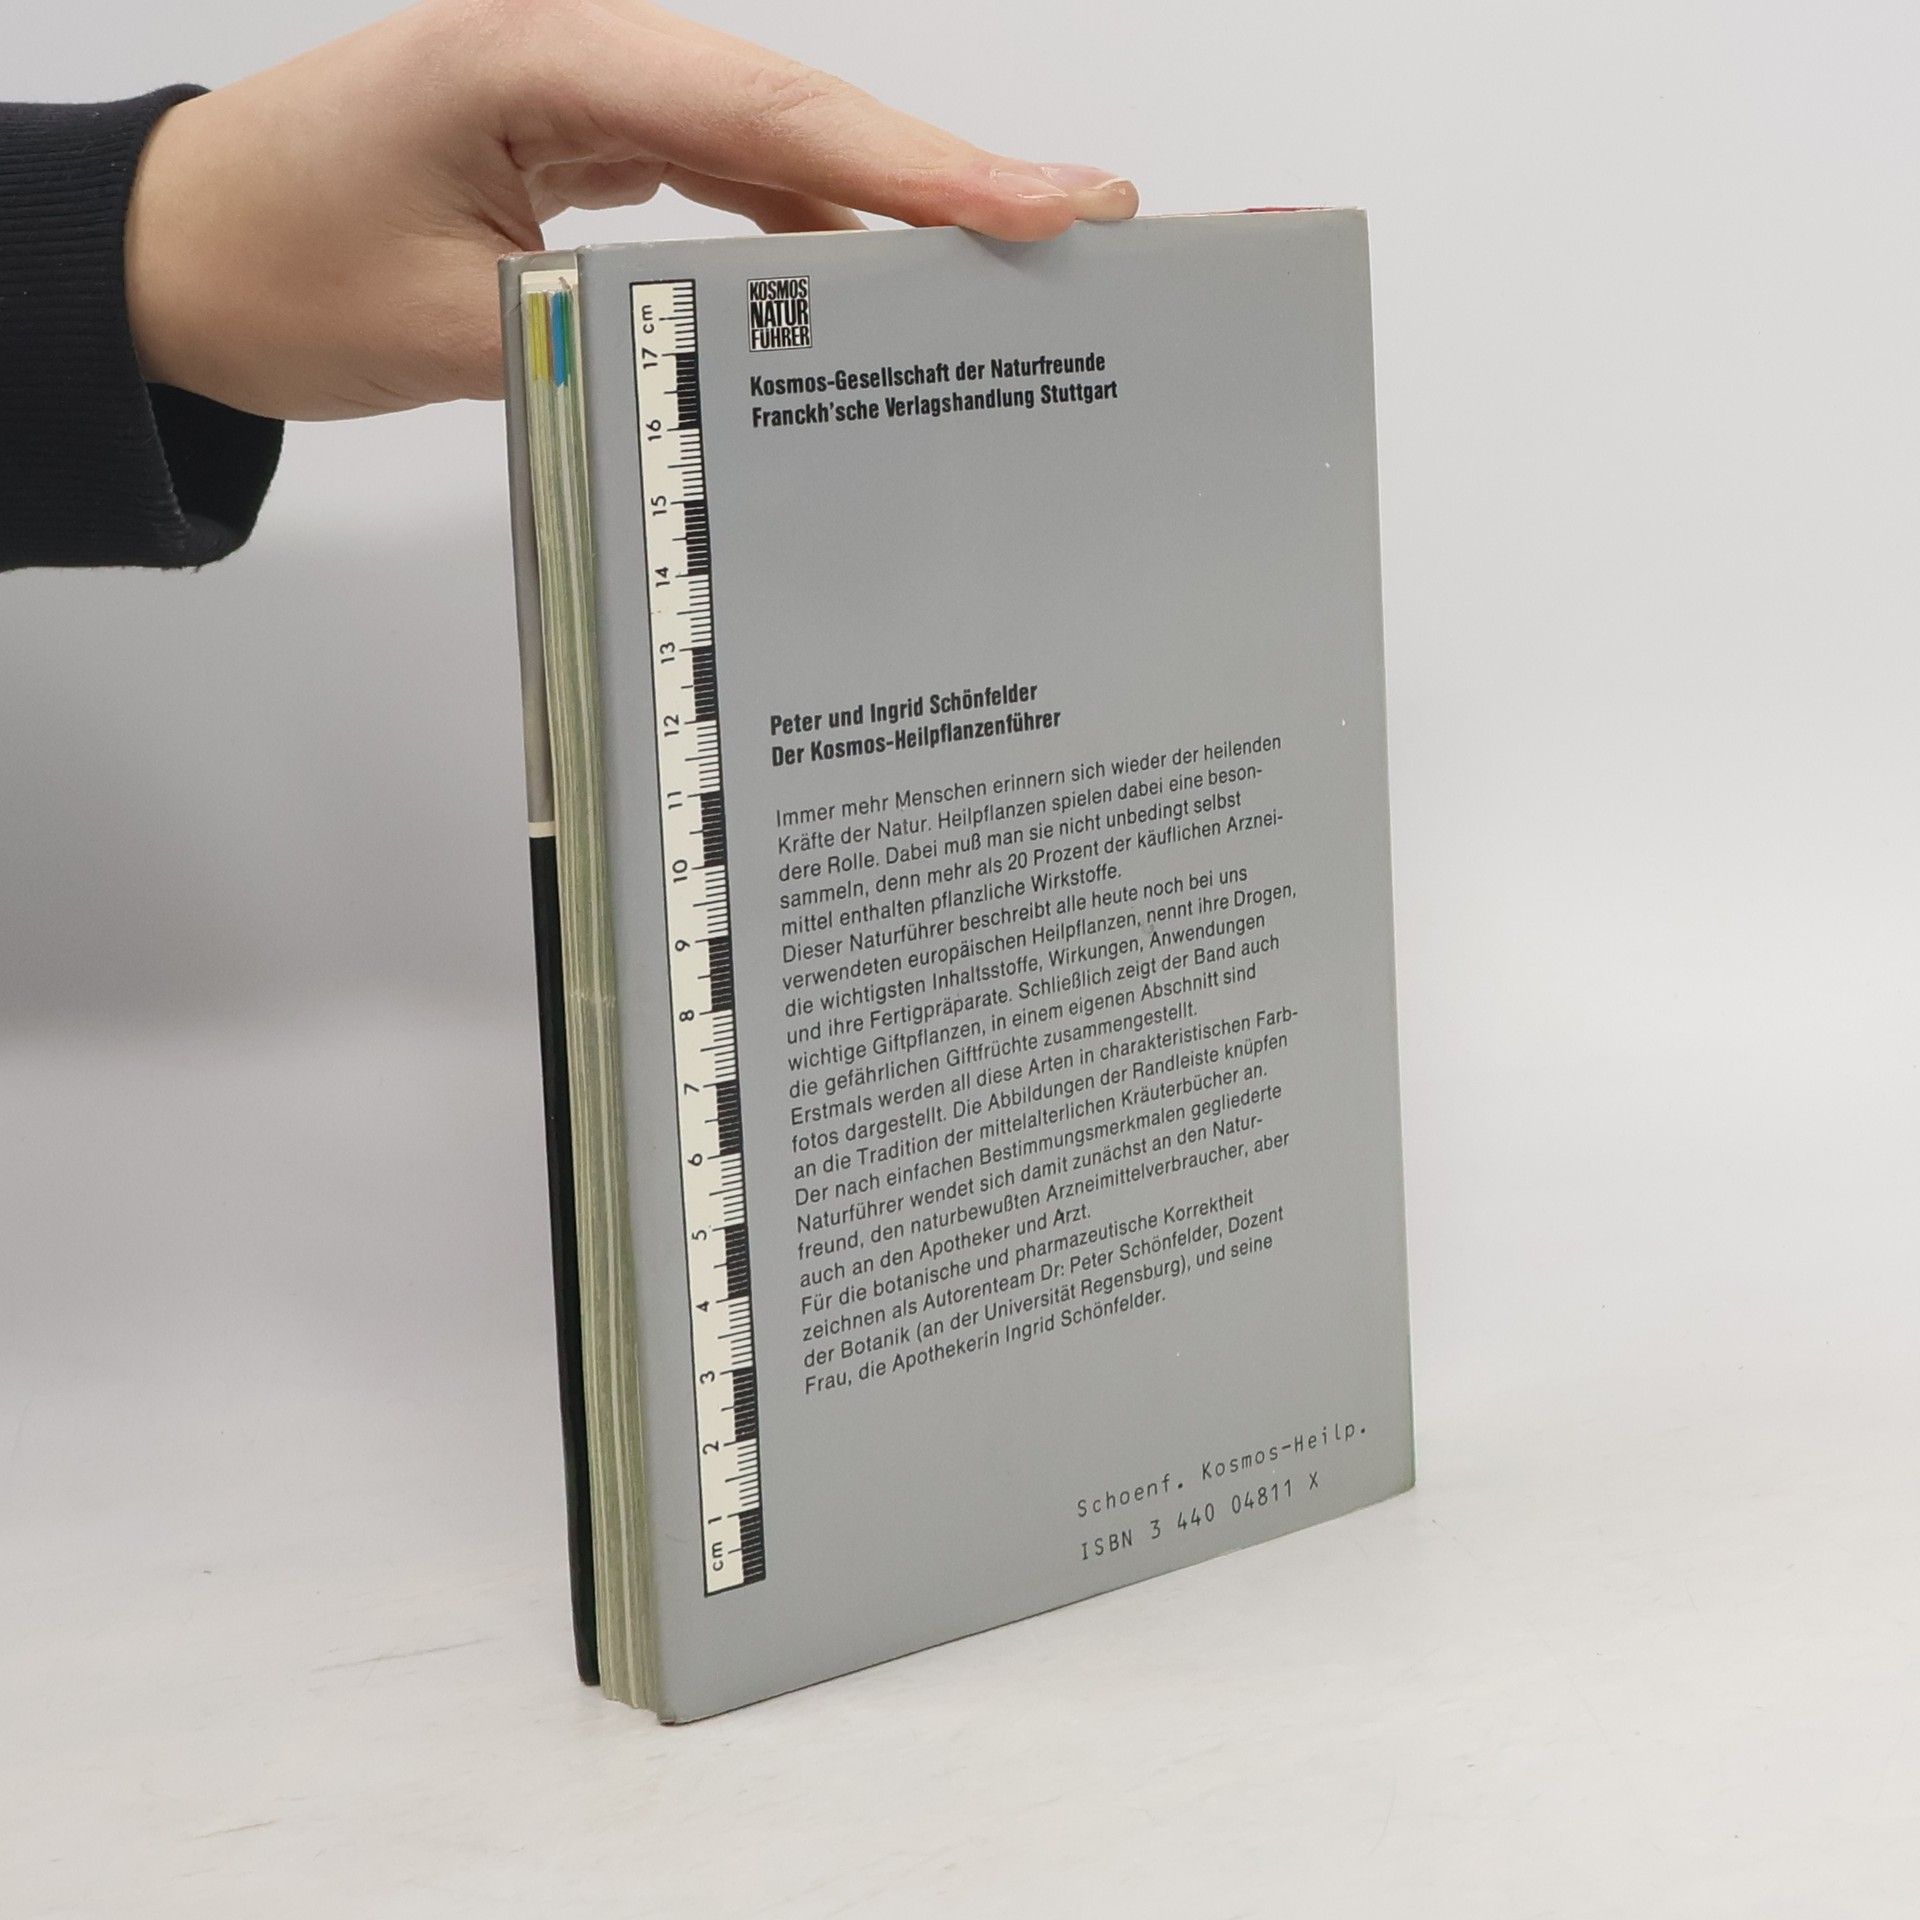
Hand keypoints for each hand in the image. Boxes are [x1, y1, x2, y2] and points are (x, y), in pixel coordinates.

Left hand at [123, 0, 1137, 420]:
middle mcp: (583, 55)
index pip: (769, 113)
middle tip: (1083, 219)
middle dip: (941, 173)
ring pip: (773, 146)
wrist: (169, 254)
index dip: (917, 162)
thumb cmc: (269, 263)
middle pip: (800, 113)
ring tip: (1003, 263)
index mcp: (544, 59)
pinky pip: (721, 183)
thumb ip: (606, 344)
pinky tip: (862, 290)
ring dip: (880, 208)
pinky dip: (797, 236)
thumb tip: (746, 381)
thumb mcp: (446, 326)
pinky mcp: (581, 147)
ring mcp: (587, 97)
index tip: (1042, 204)